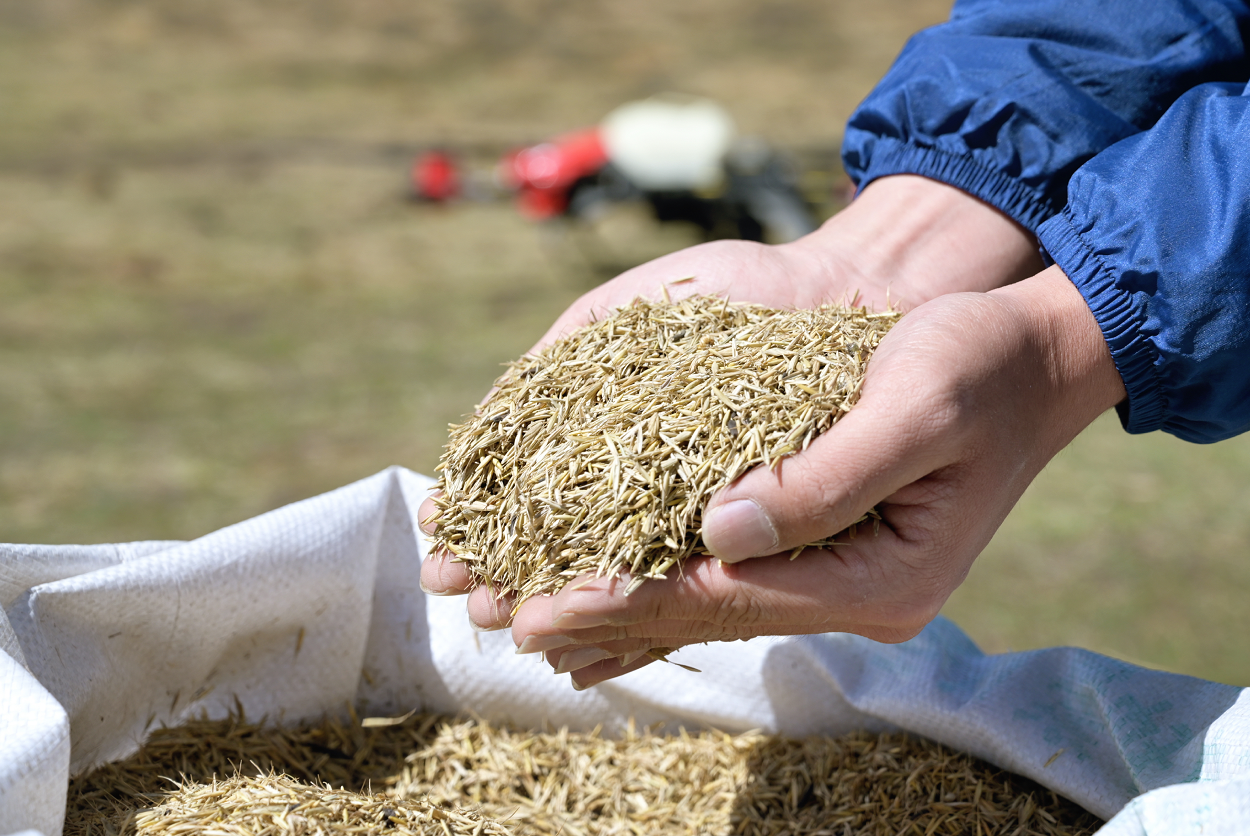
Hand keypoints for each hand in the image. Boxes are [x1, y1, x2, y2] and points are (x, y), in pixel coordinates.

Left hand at [419, 175, 1042, 617]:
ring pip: (707, 603)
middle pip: (705, 612)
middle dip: (603, 612)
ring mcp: (840, 578)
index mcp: (880, 576)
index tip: (539, 607)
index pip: (728, 597)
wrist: (1030, 360)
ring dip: (618, 606)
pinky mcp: (826, 548)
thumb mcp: (916, 407)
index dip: (628, 597)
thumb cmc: (978, 368)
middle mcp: (854, 594)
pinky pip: (726, 579)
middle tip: (503, 621)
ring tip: (528, 618)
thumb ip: (824, 476)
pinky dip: (661, 584)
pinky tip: (607, 598)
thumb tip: (719, 528)